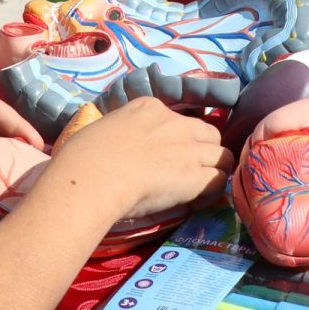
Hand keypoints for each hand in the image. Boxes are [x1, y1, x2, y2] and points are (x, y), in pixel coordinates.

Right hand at [42, 97, 231, 220]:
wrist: (94, 175)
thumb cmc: (86, 155)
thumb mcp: (104, 127)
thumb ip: (120, 131)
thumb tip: (116, 144)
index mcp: (150, 108)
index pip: (180, 120)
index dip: (180, 140)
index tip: (169, 155)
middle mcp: (175, 123)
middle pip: (209, 134)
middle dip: (206, 151)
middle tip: (193, 171)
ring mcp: (188, 149)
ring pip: (222, 156)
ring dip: (215, 171)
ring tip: (201, 188)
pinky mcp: (194, 176)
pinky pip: (218, 181)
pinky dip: (212, 192)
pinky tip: (197, 202)